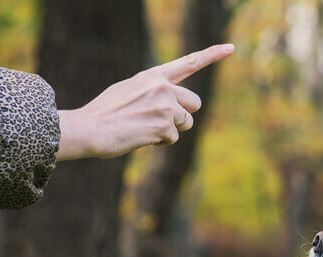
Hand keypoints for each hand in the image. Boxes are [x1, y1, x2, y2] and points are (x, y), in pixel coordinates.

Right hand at [56, 43, 234, 160]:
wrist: (91, 128)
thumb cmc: (105, 113)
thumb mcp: (129, 91)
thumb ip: (153, 91)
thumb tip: (172, 105)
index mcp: (154, 76)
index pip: (189, 62)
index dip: (212, 54)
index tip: (231, 48)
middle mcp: (163, 87)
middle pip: (195, 103)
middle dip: (184, 115)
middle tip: (162, 121)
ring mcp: (165, 106)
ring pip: (186, 123)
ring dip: (171, 130)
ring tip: (145, 128)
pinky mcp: (164, 126)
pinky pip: (172, 139)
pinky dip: (159, 142)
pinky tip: (140, 136)